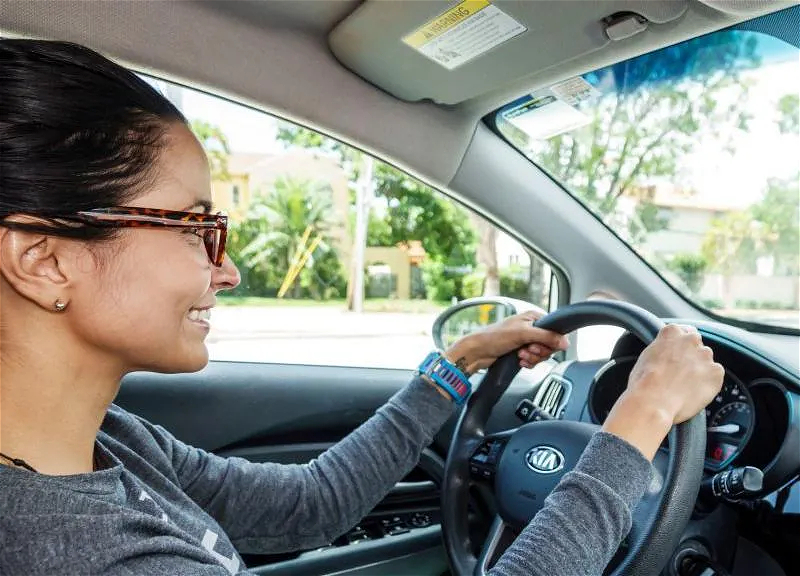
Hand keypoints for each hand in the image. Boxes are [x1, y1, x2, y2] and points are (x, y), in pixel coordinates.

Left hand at [444, 310, 568, 374]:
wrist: (478, 352)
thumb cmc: (494, 337)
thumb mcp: (523, 334)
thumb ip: (546, 336)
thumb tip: (565, 341)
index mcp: (533, 317)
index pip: (554, 330)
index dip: (550, 341)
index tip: (541, 345)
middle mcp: (531, 327)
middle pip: (549, 344)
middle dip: (539, 351)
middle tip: (528, 349)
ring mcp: (526, 340)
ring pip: (542, 354)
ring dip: (532, 358)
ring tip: (520, 355)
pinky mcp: (522, 351)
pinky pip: (534, 360)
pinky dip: (528, 362)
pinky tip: (519, 360)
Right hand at [603, 324, 724, 458]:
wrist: (653, 402)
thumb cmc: (643, 383)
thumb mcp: (646, 356)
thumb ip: (661, 349)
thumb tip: (665, 355)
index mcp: (671, 332)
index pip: (683, 331)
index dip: (680, 346)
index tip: (677, 355)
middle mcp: (691, 339)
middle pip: (697, 345)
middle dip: (691, 357)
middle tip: (680, 373)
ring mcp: (705, 355)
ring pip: (706, 362)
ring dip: (700, 371)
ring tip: (685, 387)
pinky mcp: (716, 372)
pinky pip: (715, 377)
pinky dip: (708, 384)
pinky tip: (693, 392)